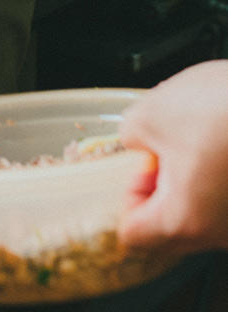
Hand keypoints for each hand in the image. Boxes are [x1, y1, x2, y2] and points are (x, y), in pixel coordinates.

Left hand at [117, 60, 227, 254]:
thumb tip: (138, 144)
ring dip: (192, 182)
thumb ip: (130, 137)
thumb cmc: (223, 109)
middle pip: (172, 228)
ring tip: (197, 140)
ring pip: (205, 215)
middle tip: (164, 151)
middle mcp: (220, 233)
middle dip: (160, 190)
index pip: (134, 233)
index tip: (138, 166)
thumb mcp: (150, 113)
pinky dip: (219, 177)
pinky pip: (227, 201)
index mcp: (185, 219)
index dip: (127, 195)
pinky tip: (221, 142)